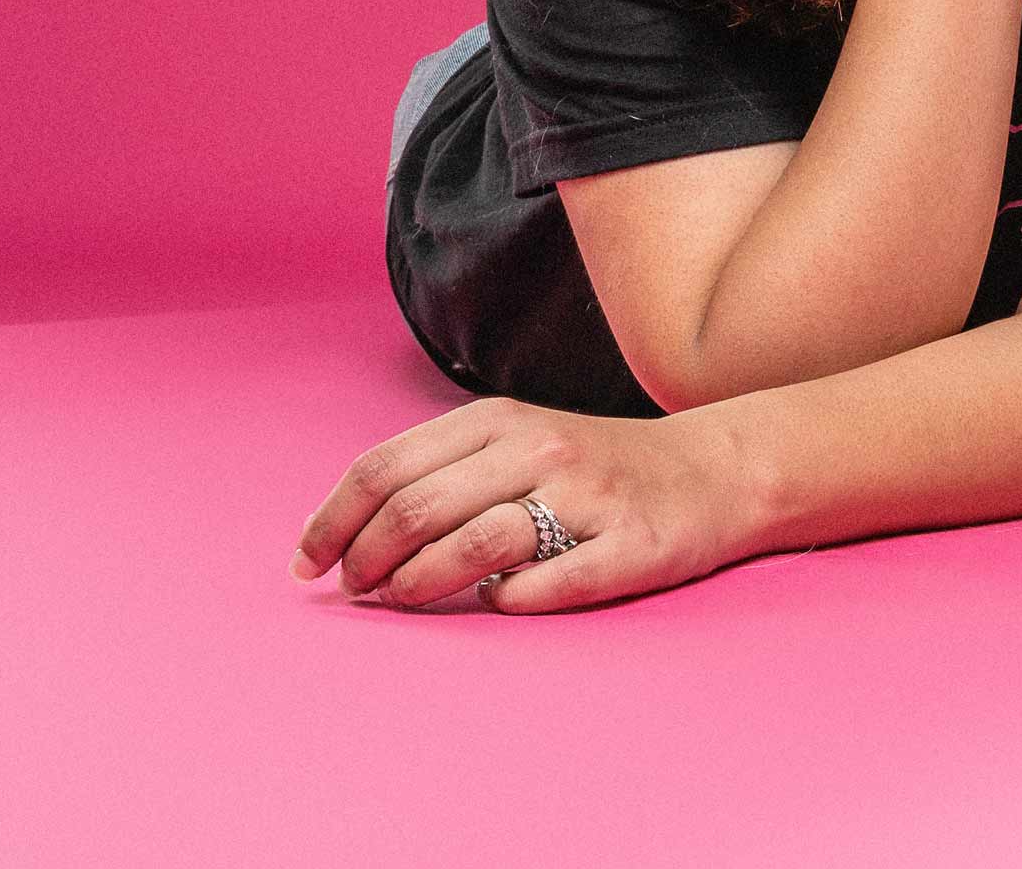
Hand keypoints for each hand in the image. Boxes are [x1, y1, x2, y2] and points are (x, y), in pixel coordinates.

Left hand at [291, 397, 759, 613]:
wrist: (716, 471)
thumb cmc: (596, 467)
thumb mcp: (518, 442)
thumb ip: (444, 473)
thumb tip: (349, 538)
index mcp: (500, 418)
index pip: (386, 467)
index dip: (331, 522)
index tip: (306, 566)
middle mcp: (540, 447)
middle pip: (417, 508)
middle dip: (365, 562)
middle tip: (357, 594)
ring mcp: (586, 497)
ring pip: (472, 545)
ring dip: (418, 587)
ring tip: (403, 603)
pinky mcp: (626, 547)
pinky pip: (542, 586)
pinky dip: (503, 602)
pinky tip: (497, 601)